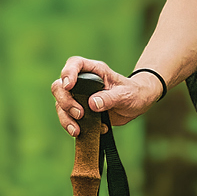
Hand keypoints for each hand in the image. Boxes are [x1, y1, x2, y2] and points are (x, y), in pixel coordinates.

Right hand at [51, 56, 165, 135]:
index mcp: (94, 71)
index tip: (68, 86)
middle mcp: (82, 82)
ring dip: (65, 118)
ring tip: (77, 131)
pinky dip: (73, 126)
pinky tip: (89, 131)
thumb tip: (92, 104)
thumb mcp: (125, 95)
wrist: (137, 104)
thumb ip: (110, 98)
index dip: (68, 73)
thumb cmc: (133, 93)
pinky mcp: (79, 111)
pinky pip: (67, 118)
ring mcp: (79, 97)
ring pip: (60, 105)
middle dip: (65, 101)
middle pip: (60, 86)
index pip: (75, 64)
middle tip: (79, 114)